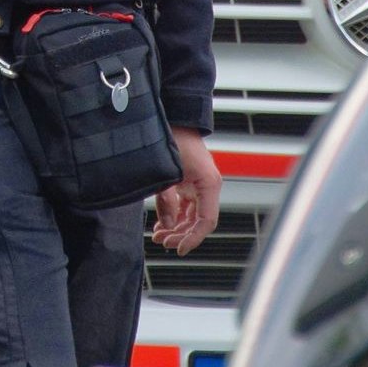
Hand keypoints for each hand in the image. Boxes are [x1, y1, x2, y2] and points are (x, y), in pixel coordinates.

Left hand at [149, 132, 221, 256]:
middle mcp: (207, 185)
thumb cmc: (173, 138)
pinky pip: (186, 205)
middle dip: (181, 234)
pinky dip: (175, 215)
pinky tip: (161, 223)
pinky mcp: (189, 181)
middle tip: (162, 241)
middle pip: (198, 221)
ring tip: (158, 235)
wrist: (173, 117)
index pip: (206, 221)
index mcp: (209, 183)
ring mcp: (199, 183)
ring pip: (191, 215)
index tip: (179, 249)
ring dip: (176, 227)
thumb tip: (166, 225)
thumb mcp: (166, 173)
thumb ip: (166, 201)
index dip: (193, 238)